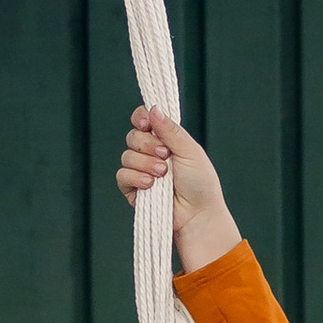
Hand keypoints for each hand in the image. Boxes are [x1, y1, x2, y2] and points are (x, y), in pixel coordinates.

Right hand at [117, 102, 240, 271]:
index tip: (147, 123)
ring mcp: (140, 170)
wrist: (197, 214)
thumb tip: (153, 108)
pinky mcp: (132, 189)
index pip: (144, 119)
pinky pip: (122, 175)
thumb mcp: (190, 151)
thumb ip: (171, 130)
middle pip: (133, 136)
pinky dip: (136, 178)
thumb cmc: (200, 182)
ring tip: (162, 174)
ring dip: (145, 163)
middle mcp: (150, 152)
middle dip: (147, 145)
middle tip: (165, 155)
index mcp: (165, 139)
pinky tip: (151, 185)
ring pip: (126, 155)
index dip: (141, 118)